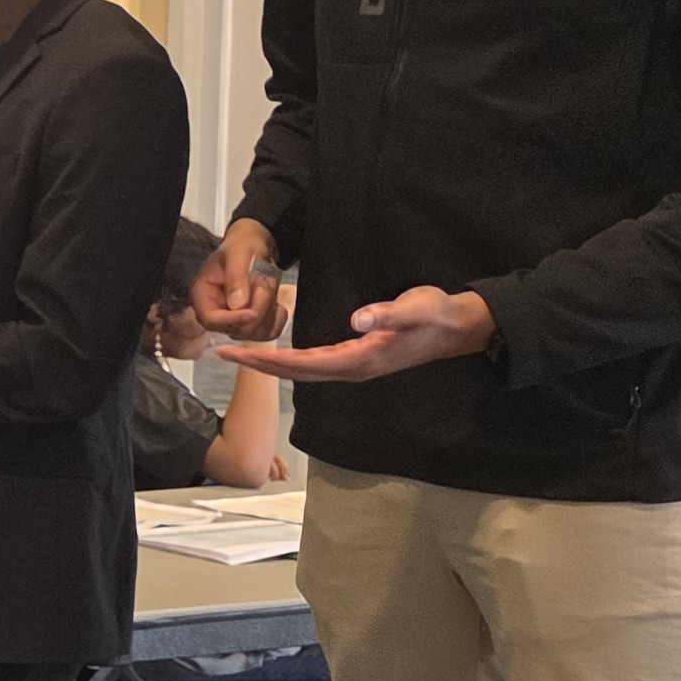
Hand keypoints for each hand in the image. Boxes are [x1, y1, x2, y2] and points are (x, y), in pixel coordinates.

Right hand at [191, 218, 283, 337]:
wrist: (256, 247)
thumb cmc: (242, 245)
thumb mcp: (239, 253)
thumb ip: (236, 277)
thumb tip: (237, 305)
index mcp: (203, 295)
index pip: (211, 320)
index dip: (232, 320)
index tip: (252, 312)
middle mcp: (216, 313)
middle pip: (236, 330)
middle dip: (257, 308)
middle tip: (263, 282)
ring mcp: (235, 321)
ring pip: (254, 333)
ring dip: (269, 311)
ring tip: (267, 285)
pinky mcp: (253, 324)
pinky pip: (268, 333)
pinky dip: (277, 319)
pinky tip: (275, 303)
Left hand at [216, 284, 492, 383]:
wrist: (458, 327)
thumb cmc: (437, 314)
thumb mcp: (416, 308)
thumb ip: (388, 313)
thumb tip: (357, 320)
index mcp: (361, 359)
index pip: (304, 364)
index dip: (269, 360)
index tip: (238, 352)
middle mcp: (353, 368)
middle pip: (295, 372)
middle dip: (258, 363)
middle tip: (222, 352)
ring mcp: (355, 365)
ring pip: (303, 370)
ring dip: (270, 363)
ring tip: (239, 354)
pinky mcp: (357, 358)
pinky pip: (315, 363)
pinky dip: (289, 360)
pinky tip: (275, 354)